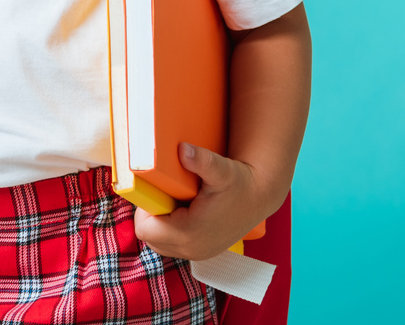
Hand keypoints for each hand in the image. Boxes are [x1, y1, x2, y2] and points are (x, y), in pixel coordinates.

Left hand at [132, 143, 275, 261]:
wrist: (260, 196)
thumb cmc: (239, 182)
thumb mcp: (221, 169)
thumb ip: (201, 160)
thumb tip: (183, 149)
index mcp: (189, 233)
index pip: (144, 228)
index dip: (145, 208)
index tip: (157, 192)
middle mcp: (191, 249)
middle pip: (149, 237)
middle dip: (152, 216)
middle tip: (165, 195)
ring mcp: (196, 254)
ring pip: (158, 243)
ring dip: (160, 225)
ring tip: (174, 203)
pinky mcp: (201, 253)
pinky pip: (172, 246)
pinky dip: (171, 232)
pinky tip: (182, 213)